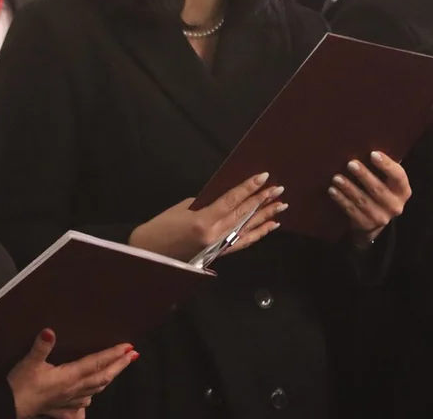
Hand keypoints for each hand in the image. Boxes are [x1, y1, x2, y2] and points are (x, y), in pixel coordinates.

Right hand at [7, 329, 137, 418]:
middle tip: (133, 355)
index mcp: (69, 376)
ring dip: (109, 378)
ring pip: (96, 389)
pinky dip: (91, 396)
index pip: (98, 363)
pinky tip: (90, 395)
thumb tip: (49, 331)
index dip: (114, 354)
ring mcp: (69, 400)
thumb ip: (41, 346)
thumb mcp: (29, 362)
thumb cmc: (20, 386)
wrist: (10, 407)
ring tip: (117, 370)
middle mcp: (74, 389)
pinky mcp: (61, 408)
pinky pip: (82, 403)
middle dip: (120, 365)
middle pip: (103, 377)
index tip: (128, 347)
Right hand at [128, 172, 285, 261]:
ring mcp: (219, 246)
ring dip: (265, 216)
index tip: (263, 177)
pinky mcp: (219, 253)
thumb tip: (226, 200)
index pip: (231, 201)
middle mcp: (215, 235)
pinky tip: (269, 226)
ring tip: (281, 206)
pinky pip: (243, 243)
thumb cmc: (161, 227)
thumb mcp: (182, 208)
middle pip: (243, 214)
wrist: (151, 254)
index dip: (248, 188)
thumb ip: (206, 204)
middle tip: (279, 189)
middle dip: (262, 200)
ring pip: (247, 229)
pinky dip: (258, 234)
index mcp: (203, 221)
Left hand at [328, 151, 410, 247]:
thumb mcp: (386, 181)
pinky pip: (351, 211)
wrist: (373, 221)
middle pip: (378, 189)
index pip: (399, 176)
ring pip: (363, 201)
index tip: (373, 154)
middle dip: (364, 176)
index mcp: (403, 190)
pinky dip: (341, 200)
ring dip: (348, 188)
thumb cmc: (379, 191)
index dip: (387, 165)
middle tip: (350, 164)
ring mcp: (381, 218)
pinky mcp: (366, 225)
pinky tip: (332, 190)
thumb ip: (383, 167)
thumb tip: (369, 143)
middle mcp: (395, 206)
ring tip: (336, 177)